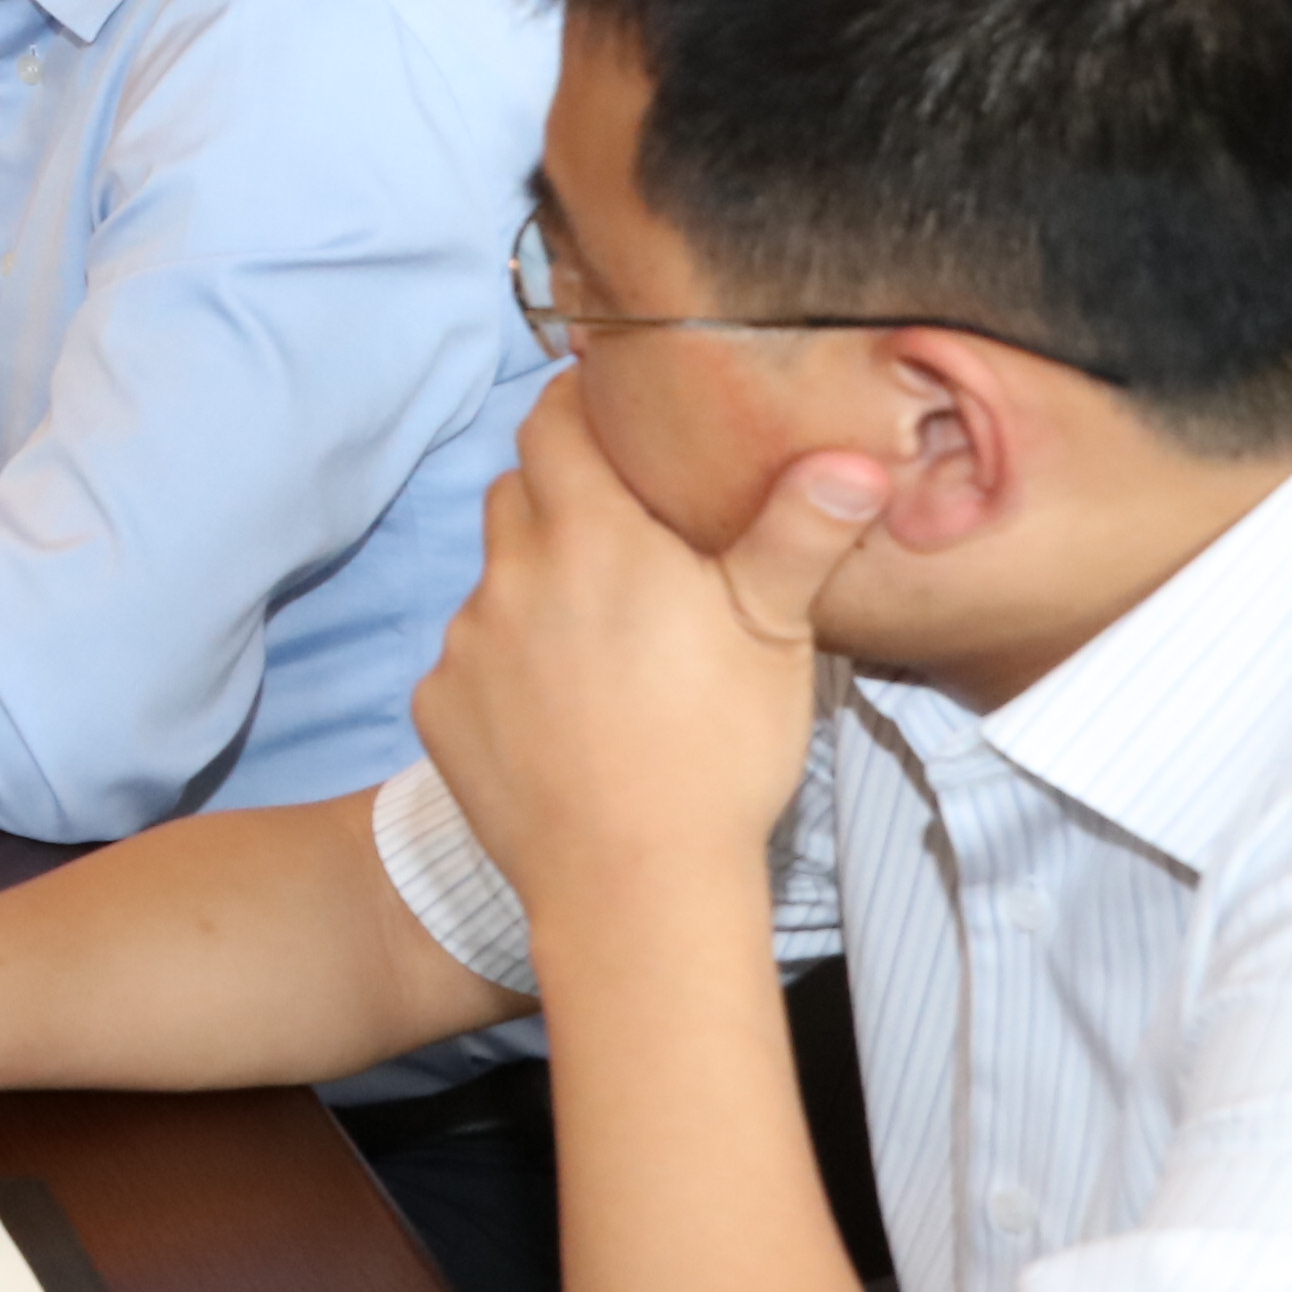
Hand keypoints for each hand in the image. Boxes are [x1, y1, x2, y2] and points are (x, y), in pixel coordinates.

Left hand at [417, 383, 868, 935]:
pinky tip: (564, 711)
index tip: (609, 409)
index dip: (578, 406)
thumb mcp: (774, 633)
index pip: (553, 423)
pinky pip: (468, 660)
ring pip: (495, 580)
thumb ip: (800, 534)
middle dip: (563, 495)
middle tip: (626, 531)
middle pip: (519, 494)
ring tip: (605, 638)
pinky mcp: (438, 707)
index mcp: (590, 534)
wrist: (635, 885)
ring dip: (537, 586)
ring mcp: (465, 642)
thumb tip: (853, 459)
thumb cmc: (717, 753)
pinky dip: (508, 667)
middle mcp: (511, 574)